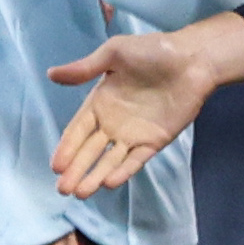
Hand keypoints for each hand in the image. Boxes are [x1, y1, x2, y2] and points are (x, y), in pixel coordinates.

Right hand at [49, 27, 222, 200]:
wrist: (192, 59)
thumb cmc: (153, 51)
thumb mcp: (114, 53)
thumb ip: (84, 68)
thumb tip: (50, 74)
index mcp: (99, 102)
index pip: (78, 130)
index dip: (67, 148)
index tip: (56, 166)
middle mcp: (113, 123)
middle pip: (90, 151)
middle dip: (76, 170)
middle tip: (63, 189)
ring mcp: (134, 134)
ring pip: (110, 160)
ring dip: (95, 176)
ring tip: (80, 193)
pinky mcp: (154, 141)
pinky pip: (136, 160)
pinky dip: (123, 172)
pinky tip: (109, 183)